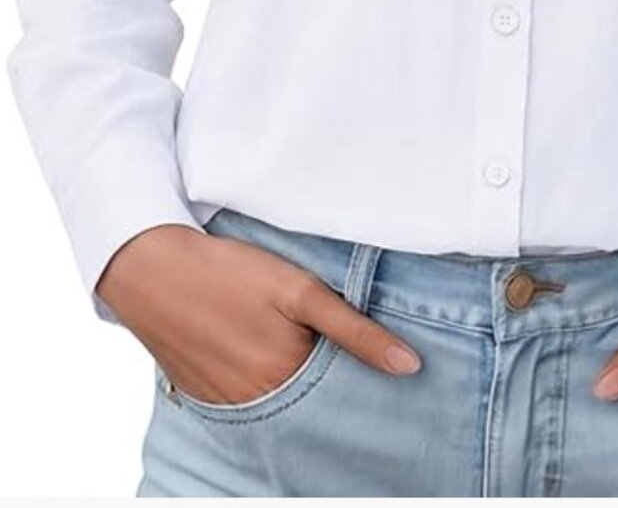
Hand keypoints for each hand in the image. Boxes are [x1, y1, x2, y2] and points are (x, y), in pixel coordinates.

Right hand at [96, 225, 421, 404]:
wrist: (151, 268)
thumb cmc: (230, 273)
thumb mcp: (300, 291)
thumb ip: (355, 330)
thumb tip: (410, 366)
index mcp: (286, 380)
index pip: (342, 393)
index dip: (361, 374)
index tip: (379, 358)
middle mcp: (257, 404)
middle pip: (310, 402)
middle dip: (329, 381)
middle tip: (326, 339)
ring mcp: (226, 404)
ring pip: (279, 401)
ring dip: (293, 380)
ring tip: (292, 341)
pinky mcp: (203, 394)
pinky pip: (246, 400)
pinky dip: (260, 382)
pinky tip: (259, 349)